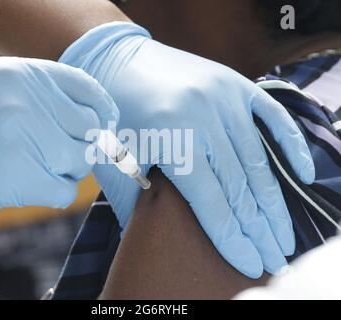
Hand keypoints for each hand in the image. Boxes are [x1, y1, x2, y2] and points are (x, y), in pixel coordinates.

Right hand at [0, 57, 117, 211]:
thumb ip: (42, 98)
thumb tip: (95, 123)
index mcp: (25, 74)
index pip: (87, 89)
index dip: (103, 109)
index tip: (107, 124)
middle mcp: (31, 101)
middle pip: (91, 130)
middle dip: (83, 145)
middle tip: (62, 153)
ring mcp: (29, 137)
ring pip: (82, 161)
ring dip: (67, 169)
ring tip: (38, 167)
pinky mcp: (23, 176)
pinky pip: (67, 190)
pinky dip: (55, 191)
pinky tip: (31, 185)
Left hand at [60, 22, 314, 277]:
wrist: (117, 62)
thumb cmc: (113, 117)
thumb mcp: (115, 160)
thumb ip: (135, 201)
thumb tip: (148, 240)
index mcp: (172, 139)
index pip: (211, 201)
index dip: (232, 238)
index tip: (251, 264)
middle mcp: (203, 117)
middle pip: (240, 186)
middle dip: (259, 229)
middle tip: (275, 258)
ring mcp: (223, 96)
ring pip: (257, 160)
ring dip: (273, 202)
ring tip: (283, 234)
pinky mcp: (234, 83)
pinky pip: (272, 117)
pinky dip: (290, 146)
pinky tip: (302, 175)